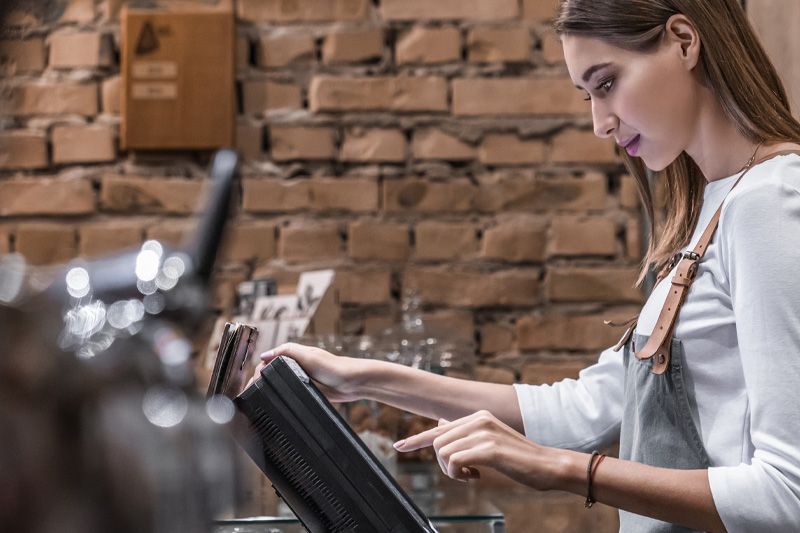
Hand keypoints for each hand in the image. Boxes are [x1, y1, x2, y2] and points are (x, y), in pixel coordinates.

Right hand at [250, 342, 361, 401]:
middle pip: (272, 373)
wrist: (352, 383)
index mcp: (294, 355)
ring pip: (279, 384)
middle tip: (251, 393)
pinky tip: (274, 403)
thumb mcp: (308, 355)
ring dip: (268, 389)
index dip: (259, 370)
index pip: (270, 361)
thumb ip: (287, 352)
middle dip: (260, 381)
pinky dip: (280, 397)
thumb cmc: (333, 367)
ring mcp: (301, 379)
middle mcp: (296, 366)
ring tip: (256, 399)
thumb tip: (264, 355)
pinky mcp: (307, 391)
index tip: (252, 382)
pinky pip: (289, 394)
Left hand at [393, 410, 557, 489]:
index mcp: (478, 416)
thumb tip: (440, 424)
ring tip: (473, 474)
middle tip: (465, 474)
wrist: (549, 465)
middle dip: (444, 465)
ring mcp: (483, 432)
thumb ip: (466, 434)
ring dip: (452, 470)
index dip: (417, 439)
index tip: (400, 446)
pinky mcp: (488, 448)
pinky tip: (477, 476)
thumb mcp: (490, 442)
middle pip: (438, 442)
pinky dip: (459, 473)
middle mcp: (479, 419)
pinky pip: (454, 461)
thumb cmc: (520, 459)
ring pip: (443, 452)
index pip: (439, 428)